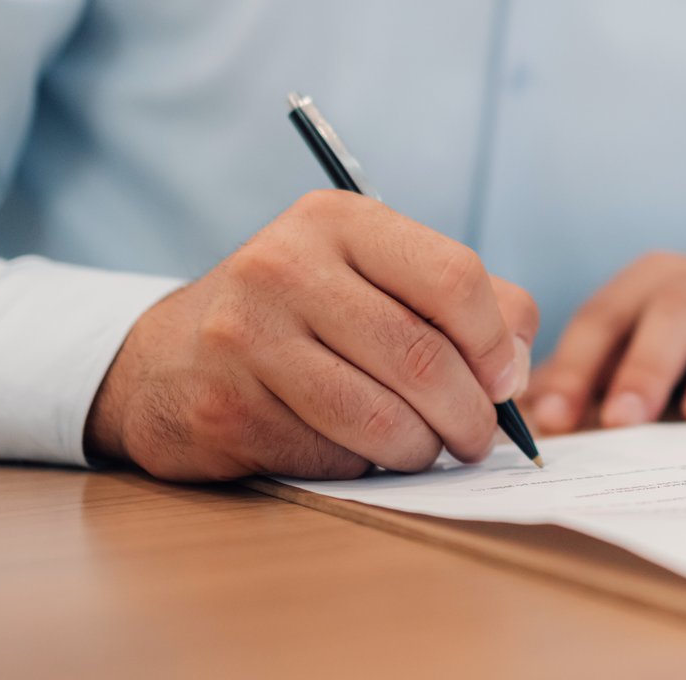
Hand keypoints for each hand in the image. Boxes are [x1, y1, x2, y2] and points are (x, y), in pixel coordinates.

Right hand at [85, 191, 538, 481]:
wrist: (168, 359)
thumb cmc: (300, 315)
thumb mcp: (372, 275)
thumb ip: (462, 302)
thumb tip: (517, 365)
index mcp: (336, 220)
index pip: (452, 276)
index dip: (496, 342)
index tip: (507, 380)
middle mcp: (284, 266)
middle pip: (423, 357)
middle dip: (469, 414)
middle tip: (478, 438)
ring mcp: (247, 337)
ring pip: (383, 419)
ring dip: (422, 450)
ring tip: (425, 448)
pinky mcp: (226, 408)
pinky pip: (334, 456)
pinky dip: (363, 466)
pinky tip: (352, 448)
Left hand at [525, 253, 685, 433]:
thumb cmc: (680, 349)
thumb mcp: (627, 357)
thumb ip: (583, 386)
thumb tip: (523, 426)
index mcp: (648, 285)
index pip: (605, 317)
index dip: (577, 366)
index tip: (555, 419)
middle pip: (677, 307)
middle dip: (648, 362)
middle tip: (625, 418)